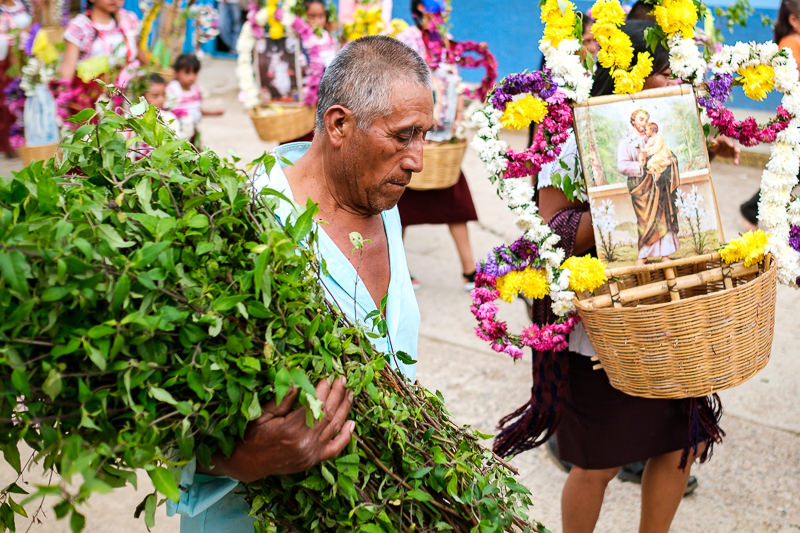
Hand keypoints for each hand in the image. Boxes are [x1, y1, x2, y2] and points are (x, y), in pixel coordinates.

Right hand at [200, 376, 354, 482]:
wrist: (248, 463)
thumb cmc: (253, 436)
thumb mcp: (263, 415)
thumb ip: (282, 400)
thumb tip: (300, 383)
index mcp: (291, 429)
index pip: (315, 405)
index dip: (323, 390)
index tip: (327, 378)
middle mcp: (304, 442)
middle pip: (328, 414)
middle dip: (337, 395)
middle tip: (343, 380)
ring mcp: (311, 453)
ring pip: (334, 428)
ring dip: (344, 409)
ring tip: (350, 394)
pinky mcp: (313, 461)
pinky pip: (335, 449)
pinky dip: (345, 437)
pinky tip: (351, 424)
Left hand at [708, 135, 739, 164]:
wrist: (713, 147)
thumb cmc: (711, 143)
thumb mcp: (710, 142)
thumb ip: (712, 142)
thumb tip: (715, 143)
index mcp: (723, 139)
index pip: (727, 140)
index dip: (729, 142)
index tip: (731, 146)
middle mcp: (729, 143)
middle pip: (734, 145)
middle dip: (736, 148)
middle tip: (738, 151)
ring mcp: (731, 148)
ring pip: (735, 152)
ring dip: (737, 157)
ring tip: (736, 162)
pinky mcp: (731, 153)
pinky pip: (734, 156)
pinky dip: (736, 159)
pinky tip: (736, 163)